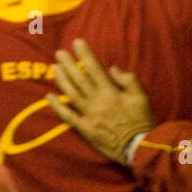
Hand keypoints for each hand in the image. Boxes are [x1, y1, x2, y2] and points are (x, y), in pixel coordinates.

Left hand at [47, 39, 156, 164]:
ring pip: (72, 94)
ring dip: (62, 80)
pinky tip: (49, 97)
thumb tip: (112, 69)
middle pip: (79, 79)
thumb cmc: (142, 121)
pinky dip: (58, 107)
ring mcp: (89, 116)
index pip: (94, 68)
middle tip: (59, 52)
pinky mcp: (85, 130)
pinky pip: (68, 117)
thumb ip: (128, 80)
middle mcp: (97, 102)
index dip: (85, 54)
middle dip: (69, 64)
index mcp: (110, 92)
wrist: (141, 148)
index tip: (77, 42)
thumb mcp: (141, 97)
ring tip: (54, 68)